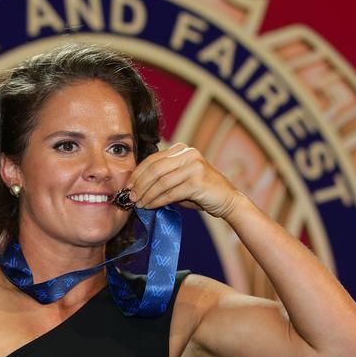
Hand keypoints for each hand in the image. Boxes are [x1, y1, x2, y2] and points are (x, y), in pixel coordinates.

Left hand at [126, 143, 243, 218]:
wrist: (227, 200)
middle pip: (155, 169)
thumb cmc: (200, 192)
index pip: (152, 159)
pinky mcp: (197, 181)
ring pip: (161, 181)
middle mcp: (188, 154)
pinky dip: (157, 200)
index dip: (137, 173)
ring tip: (138, 204)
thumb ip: (162, 178)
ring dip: (146, 194)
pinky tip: (150, 206)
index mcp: (181, 150)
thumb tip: (136, 187)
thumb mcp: (179, 179)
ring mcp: (194, 166)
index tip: (127, 186)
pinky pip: (171, 192)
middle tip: (130, 197)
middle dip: (139, 184)